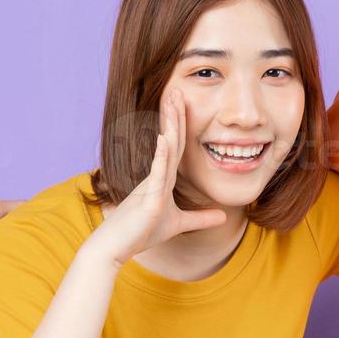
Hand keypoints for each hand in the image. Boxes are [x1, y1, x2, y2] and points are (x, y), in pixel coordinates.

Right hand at [87, 86, 228, 267]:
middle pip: (169, 140)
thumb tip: (222, 217)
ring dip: (169, 127)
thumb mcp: (178, 224)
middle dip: (173, 115)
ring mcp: (152, 185)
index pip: (175, 146)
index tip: (184, 103)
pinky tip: (164, 139)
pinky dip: (161, 156)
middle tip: (177, 90)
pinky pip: (157, 174)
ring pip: (164, 151)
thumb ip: (200, 218)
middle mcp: (156, 175)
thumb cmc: (141, 233)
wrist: (115, 247)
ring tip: (173, 103)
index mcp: (162, 177)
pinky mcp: (149, 199)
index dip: (180, 125)